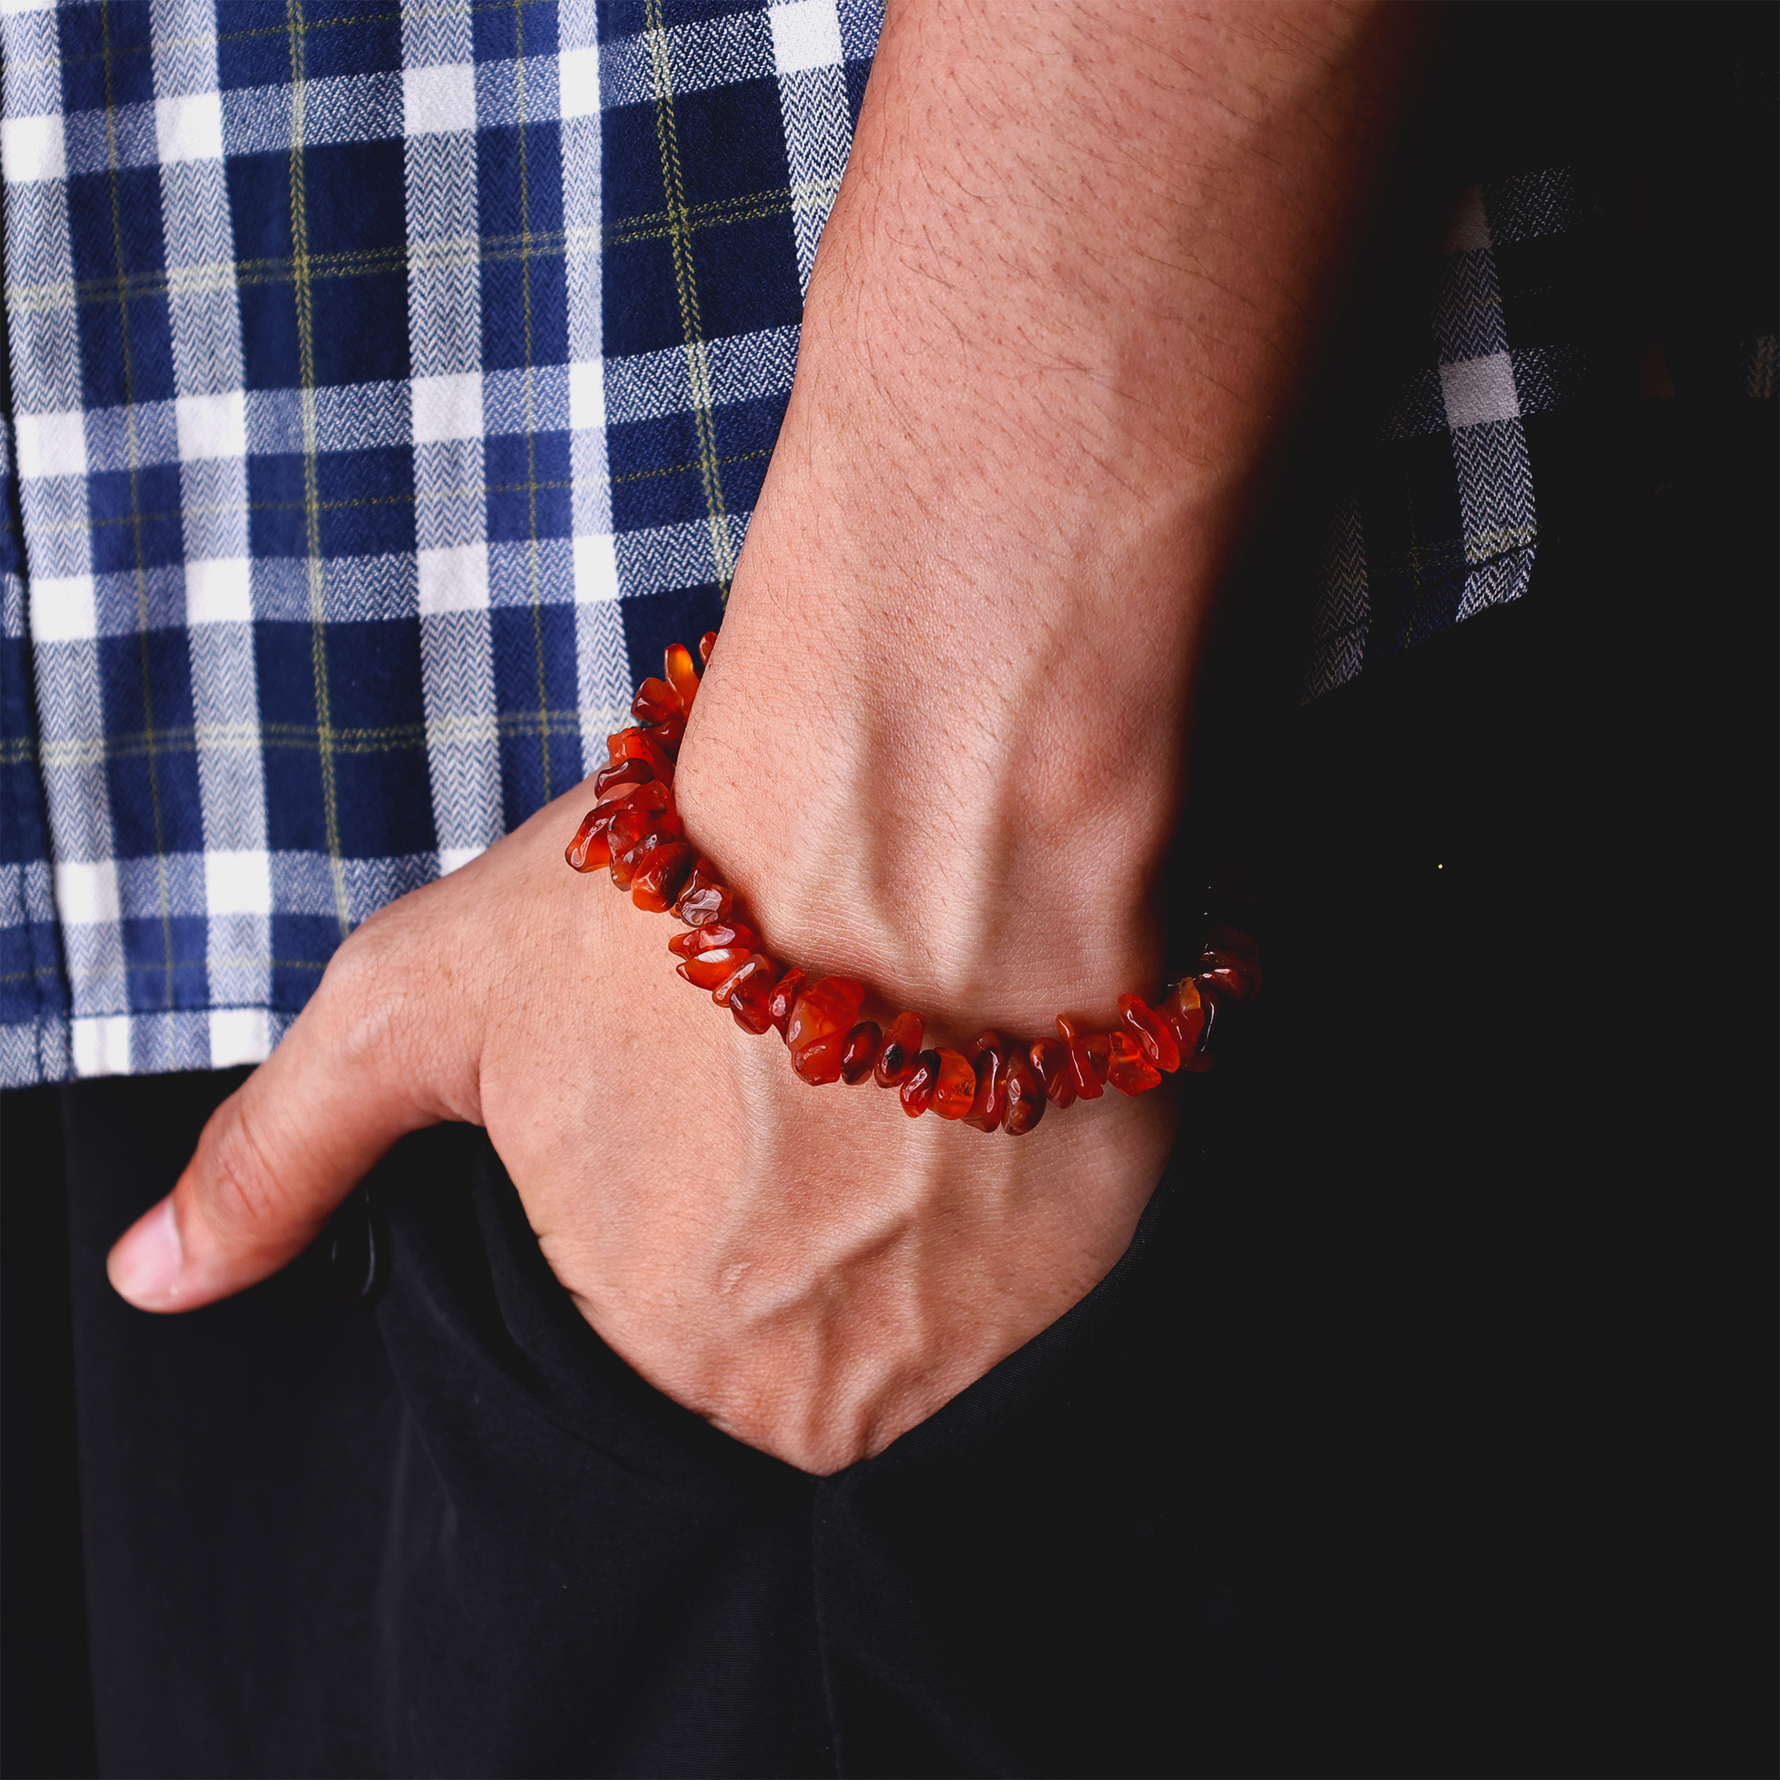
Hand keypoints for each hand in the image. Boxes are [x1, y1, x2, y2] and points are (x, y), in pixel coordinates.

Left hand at [107, 1, 1427, 1473]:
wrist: (934, 801)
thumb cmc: (673, 895)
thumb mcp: (418, 1006)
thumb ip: (279, 1155)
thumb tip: (155, 1283)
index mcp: (673, 1359)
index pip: (671, 1323)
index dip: (682, 1184)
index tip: (698, 1083)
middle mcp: (838, 1388)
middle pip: (804, 1308)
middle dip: (796, 1188)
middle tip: (794, 1044)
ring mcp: (990, 1328)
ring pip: (931, 1270)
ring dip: (913, 1166)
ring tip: (895, 1017)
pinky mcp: (1113, 1245)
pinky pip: (1046, 1222)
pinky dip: (1015, 1142)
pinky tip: (983, 1024)